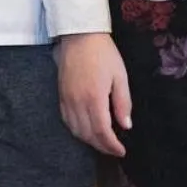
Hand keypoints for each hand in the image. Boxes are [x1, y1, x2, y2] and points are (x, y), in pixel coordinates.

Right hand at [56, 33, 131, 155]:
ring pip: (76, 130)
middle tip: (114, 149)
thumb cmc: (103, 53)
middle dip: (102, 146)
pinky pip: (67, 121)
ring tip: (102, 142)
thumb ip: (123, 103)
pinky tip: (86, 130)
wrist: (79, 36)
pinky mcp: (60, 95)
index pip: (103, 132)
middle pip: (88, 135)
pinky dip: (77, 130)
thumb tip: (126, 125)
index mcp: (94, 98)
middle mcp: (78, 103)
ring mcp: (67, 100)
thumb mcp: (120, 76)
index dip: (112, 146)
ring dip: (89, 140)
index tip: (121, 151)